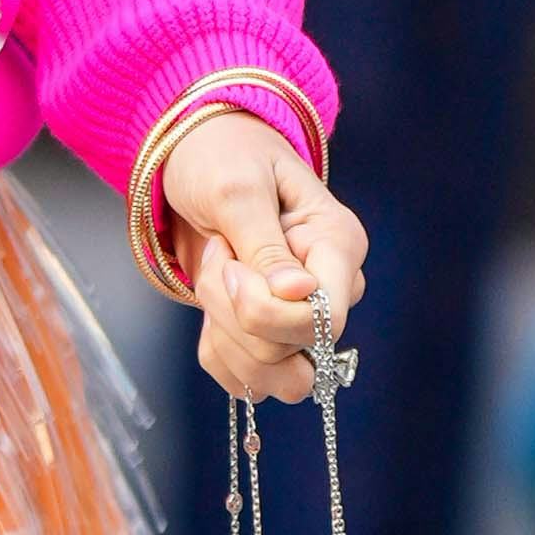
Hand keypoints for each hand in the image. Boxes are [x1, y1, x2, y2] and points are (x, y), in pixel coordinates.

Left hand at [165, 110, 369, 402]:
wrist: (196, 158)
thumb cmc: (222, 158)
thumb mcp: (237, 190)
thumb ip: (265, 246)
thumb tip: (300, 293)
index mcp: (339, 245)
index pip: (326, 320)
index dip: (267, 311)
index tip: (230, 266)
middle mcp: (330, 289)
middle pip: (294, 354)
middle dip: (235, 315)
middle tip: (217, 254)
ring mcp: (301, 318)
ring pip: (272, 376)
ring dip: (224, 332)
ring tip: (216, 272)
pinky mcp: (268, 336)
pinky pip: (243, 377)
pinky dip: (215, 347)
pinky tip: (211, 302)